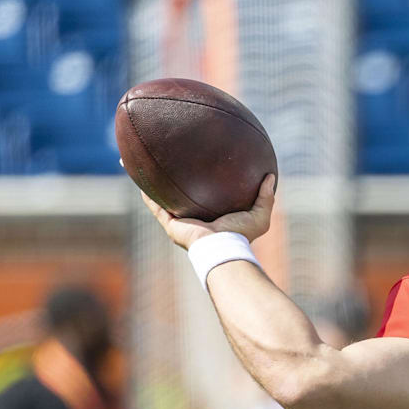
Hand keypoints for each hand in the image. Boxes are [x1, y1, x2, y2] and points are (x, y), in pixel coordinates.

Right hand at [141, 174, 275, 249]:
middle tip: (170, 159)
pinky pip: (154, 205)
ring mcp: (181, 221)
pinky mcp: (170, 224)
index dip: (202, 182)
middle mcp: (195, 218)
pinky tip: (137, 175)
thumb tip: (271, 176)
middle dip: (174, 180)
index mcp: (213, 216)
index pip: (206, 196)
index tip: (199, 165)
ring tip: (145, 163)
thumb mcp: (260, 215)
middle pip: (182, 195)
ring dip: (153, 183)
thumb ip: (266, 196)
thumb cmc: (241, 235)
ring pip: (163, 198)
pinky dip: (146, 191)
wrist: (223, 248)